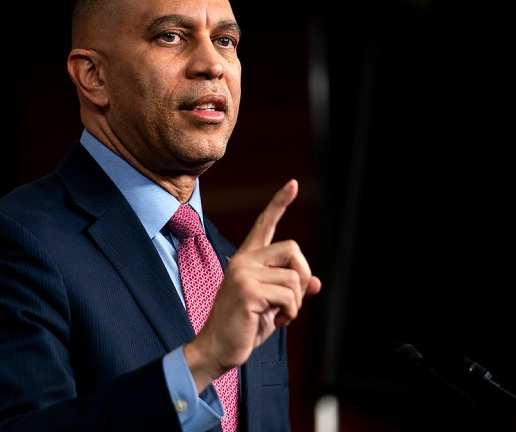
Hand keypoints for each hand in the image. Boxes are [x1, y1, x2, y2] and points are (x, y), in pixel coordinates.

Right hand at [184, 179, 321, 390]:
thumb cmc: (244, 327)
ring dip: (295, 303)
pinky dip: (290, 314)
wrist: (217, 348)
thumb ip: (291, 290)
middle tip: (290, 301)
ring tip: (277, 315)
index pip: (264, 224)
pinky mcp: (248, 290)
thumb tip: (315, 282)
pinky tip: (273, 321)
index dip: (279, 203)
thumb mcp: (272, 305)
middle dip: (301, 276)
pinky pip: (289, 296)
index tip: (294, 184)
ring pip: (294, 277)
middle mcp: (243, 260)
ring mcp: (243, 273)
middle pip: (293, 249)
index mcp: (246, 259)